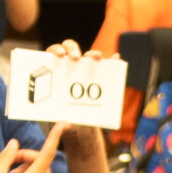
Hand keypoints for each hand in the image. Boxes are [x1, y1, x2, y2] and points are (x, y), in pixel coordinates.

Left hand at [43, 40, 110, 155]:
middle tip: (75, 58)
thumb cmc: (63, 112)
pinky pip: (107, 64)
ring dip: (93, 54)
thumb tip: (65, 124)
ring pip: (88, 55)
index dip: (56, 49)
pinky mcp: (98, 73)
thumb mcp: (60, 114)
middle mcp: (69, 63)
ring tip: (97, 57)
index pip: (54, 51)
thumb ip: (61, 118)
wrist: (77, 119)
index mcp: (55, 67)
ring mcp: (85, 67)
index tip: (59, 54)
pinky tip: (116, 58)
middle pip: (71, 48)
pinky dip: (112, 60)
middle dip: (73, 49)